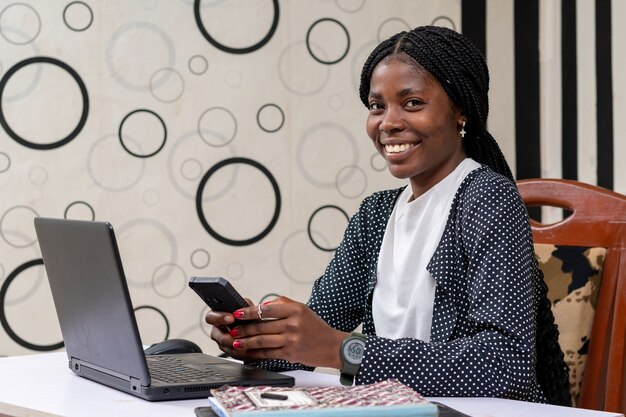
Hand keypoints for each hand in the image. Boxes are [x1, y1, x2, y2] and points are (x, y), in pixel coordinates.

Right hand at [205, 298, 256, 360]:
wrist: (256, 328)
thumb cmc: (248, 316)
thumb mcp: (246, 307)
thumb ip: (243, 305)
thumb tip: (244, 306)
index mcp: (217, 318)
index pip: (211, 317)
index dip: (219, 318)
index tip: (230, 317)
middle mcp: (218, 332)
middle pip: (219, 337)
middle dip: (231, 336)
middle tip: (240, 333)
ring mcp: (223, 344)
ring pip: (228, 348)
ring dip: (238, 345)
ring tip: (248, 341)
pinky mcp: (231, 352)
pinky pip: (236, 355)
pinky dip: (244, 352)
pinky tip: (251, 348)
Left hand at [224, 296, 348, 368]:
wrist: (332, 345)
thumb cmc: (315, 327)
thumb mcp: (302, 309)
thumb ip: (282, 304)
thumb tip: (261, 307)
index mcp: (295, 310)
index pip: (266, 310)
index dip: (249, 312)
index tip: (237, 313)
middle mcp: (293, 323)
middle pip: (261, 326)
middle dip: (244, 329)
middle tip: (232, 329)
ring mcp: (291, 339)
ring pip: (262, 340)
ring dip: (246, 342)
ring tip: (236, 341)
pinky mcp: (290, 353)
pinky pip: (268, 353)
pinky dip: (256, 353)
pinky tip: (248, 352)